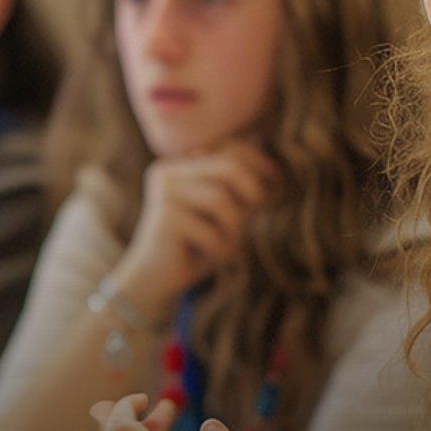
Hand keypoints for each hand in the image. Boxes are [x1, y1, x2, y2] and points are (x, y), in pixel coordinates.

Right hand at [115, 141, 278, 305]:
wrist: (153, 281)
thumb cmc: (193, 246)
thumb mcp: (219, 215)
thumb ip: (237, 191)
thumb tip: (273, 172)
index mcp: (178, 166)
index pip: (226, 149)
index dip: (258, 163)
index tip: (276, 182)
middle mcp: (167, 172)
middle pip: (228, 167)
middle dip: (252, 191)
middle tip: (255, 215)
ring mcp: (164, 193)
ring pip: (221, 200)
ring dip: (234, 229)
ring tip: (225, 245)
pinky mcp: (165, 218)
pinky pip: (212, 231)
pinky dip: (219, 249)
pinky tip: (207, 259)